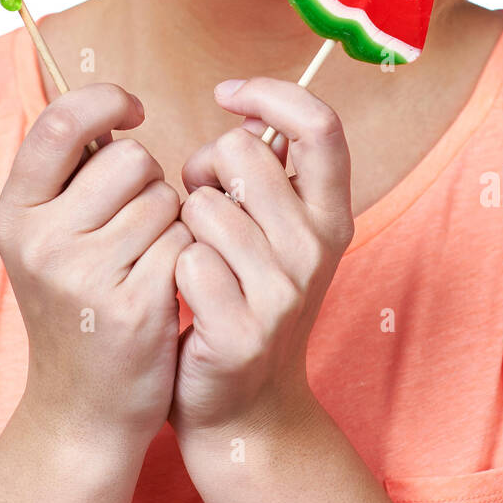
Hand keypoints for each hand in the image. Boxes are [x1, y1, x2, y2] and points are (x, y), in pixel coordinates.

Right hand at [0, 83, 193, 449]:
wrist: (81, 410)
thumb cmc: (76, 304)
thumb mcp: (44, 237)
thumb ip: (67, 173)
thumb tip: (112, 104)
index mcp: (14, 212)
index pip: (62, 120)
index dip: (107, 101)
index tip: (133, 112)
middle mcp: (40, 241)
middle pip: (131, 158)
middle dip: (148, 180)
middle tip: (132, 225)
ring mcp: (85, 275)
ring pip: (166, 198)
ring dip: (171, 221)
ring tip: (143, 262)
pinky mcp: (134, 306)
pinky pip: (186, 240)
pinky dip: (186, 255)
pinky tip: (162, 288)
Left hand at [168, 78, 354, 440]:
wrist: (244, 408)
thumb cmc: (244, 297)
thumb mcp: (275, 230)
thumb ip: (267, 170)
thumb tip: (244, 104)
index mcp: (330, 214)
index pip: (319, 124)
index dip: (270, 94)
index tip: (227, 94)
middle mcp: (316, 248)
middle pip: (241, 152)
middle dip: (205, 167)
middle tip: (202, 207)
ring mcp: (283, 291)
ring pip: (202, 204)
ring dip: (183, 224)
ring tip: (196, 257)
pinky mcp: (241, 329)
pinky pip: (184, 257)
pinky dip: (171, 269)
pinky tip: (185, 295)